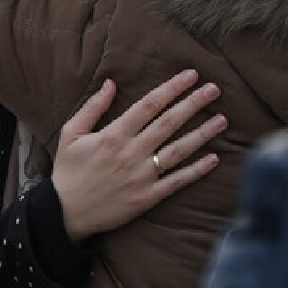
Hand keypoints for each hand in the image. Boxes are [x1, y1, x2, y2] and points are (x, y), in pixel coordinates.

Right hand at [53, 70, 224, 241]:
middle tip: (214, 89)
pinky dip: (197, 170)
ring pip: (179, 150)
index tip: (190, 76)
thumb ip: (92, 108)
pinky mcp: (148, 196)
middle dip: (193, 103)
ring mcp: (142, 175)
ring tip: (222, 120)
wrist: (65, 211)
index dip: (171, 88)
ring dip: (202, 134)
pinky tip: (213, 158)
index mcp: (113, 135)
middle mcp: (131, 153)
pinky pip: (177, 180)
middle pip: (169, 123)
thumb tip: (111, 83)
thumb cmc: (67, 170)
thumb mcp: (70, 134)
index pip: (148, 105)